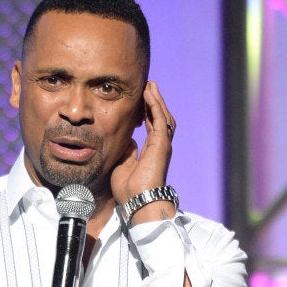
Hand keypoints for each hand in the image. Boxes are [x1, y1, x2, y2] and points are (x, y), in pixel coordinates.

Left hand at [111, 81, 176, 224]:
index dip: (147, 112)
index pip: (151, 126)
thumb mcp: (124, 165)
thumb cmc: (129, 189)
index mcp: (151, 151)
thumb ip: (128, 151)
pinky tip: (149, 94)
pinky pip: (160, 119)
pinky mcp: (161, 143)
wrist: (137, 200)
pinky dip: (155, 105)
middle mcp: (159, 146)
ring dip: (156, 100)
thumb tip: (128, 140)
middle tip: (149, 87)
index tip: (141, 100)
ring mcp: (162, 144)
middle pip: (159, 118)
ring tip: (150, 86)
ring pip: (162, 116)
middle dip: (154, 102)